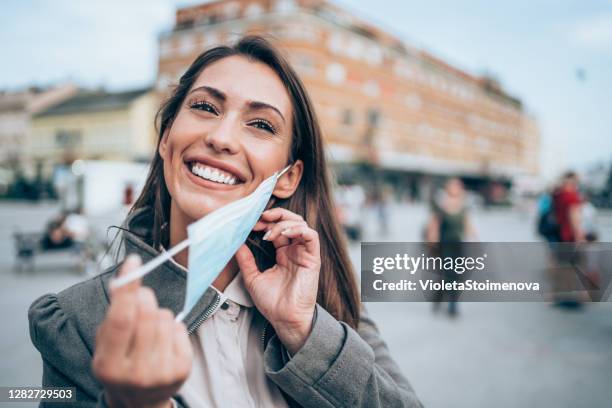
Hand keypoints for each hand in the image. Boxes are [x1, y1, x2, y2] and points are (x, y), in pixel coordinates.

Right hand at [93, 255, 192, 407]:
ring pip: (165, 318)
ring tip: (150, 329)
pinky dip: (171, 327)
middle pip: (147, 314)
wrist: (140, 400)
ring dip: (158, 314)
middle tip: (141, 298)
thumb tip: (125, 278)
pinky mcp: (182, 370)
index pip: (121, 319)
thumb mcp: (106, 343)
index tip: (133, 262)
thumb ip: (114, 313)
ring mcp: (161, 373)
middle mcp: (135, 373)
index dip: (127, 288)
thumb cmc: (121, 363)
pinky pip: (179, 328)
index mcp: (108, 366)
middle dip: (144, 297)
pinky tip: (163, 341)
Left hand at [235, 208, 320, 354]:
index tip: (250, 223)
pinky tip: (283, 234)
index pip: (276, 228)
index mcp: (283, 253)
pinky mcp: (313, 258)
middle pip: (290, 220)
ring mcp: (304, 253)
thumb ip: (246, 259)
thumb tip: (235, 243)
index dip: (264, 222)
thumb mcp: (252, 277)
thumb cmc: (272, 302)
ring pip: (300, 224)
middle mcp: (294, 250)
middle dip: (275, 215)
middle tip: (259, 219)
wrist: (285, 319)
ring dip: (283, 222)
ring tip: (269, 232)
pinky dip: (298, 229)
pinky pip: (311, 236)